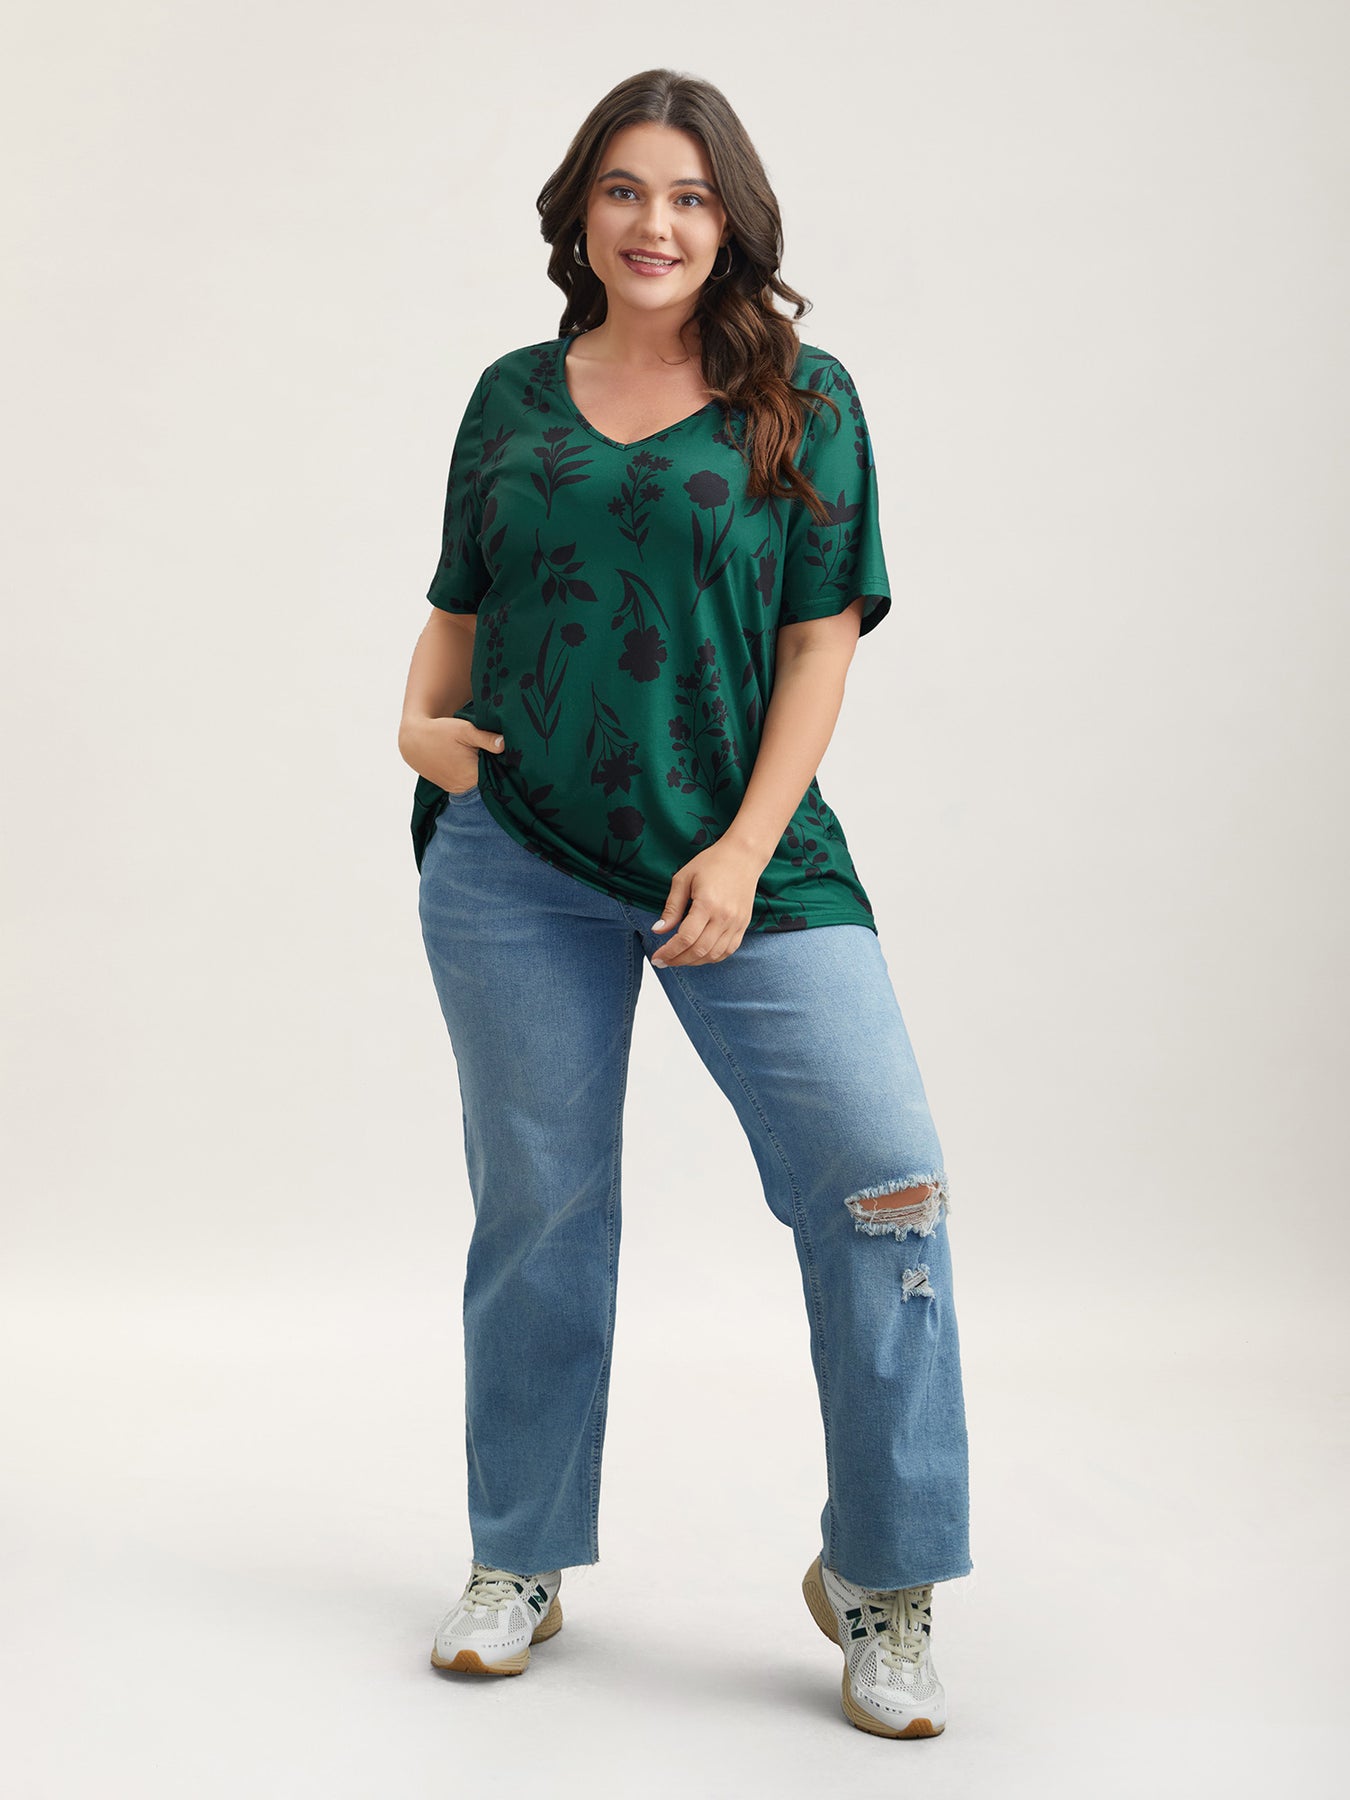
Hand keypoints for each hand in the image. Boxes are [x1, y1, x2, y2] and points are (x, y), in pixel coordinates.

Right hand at [400, 717, 504, 792]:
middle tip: (501, 755)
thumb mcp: (464, 729)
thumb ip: (486, 738)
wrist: (413, 740)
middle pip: (490, 782)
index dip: (507, 767)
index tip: (512, 756)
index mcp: (473, 774)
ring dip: (485, 774)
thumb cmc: (439, 732)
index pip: (500, 776)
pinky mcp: (451, 788)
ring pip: (480, 784)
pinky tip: (474, 763)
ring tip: (486, 758)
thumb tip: (505, 745)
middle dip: (497, 770)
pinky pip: (469, 785)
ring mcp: (458, 789)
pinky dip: (474, 777)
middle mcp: (466, 787)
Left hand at [649, 837, 768, 967]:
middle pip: (698, 950)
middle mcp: (724, 917)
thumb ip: (672, 907)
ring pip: (713, 955)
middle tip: (663, 961)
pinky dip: (711, 958)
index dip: (669, 952)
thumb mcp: (683, 879)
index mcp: (707, 904)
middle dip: (678, 960)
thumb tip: (658, 930)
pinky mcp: (743, 926)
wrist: (743, 856)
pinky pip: (727, 951)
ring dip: (693, 962)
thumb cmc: (712, 863)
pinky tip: (698, 955)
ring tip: (678, 959)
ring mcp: (736, 923)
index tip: (657, 957)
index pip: (685, 938)